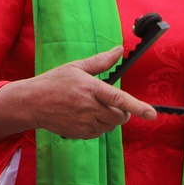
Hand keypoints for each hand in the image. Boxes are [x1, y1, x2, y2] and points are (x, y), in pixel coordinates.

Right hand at [0, 47, 157, 142]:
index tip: (152, 114)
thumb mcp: (76, 67)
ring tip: (94, 108)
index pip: (119, 99)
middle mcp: (89, 107)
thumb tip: (119, 50)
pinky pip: (100, 133)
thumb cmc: (54, 82)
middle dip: (122, 111)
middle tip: (110, 102)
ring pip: (111, 126)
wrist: (32, 103)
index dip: (137, 107)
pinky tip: (86, 117)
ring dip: (110, 119)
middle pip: (119, 116)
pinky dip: (99, 126)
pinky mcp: (80, 134)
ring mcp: (84, 123)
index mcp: (90, 88)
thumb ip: (101, 61)